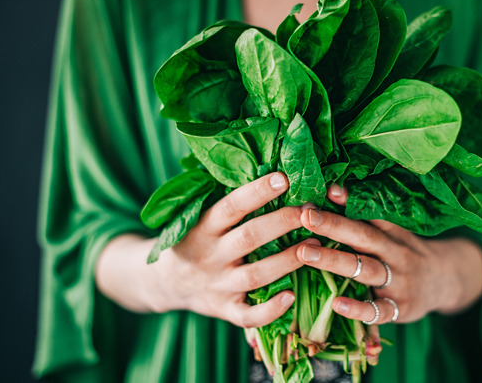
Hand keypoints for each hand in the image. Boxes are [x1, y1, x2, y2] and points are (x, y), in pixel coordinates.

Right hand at [97, 172, 316, 328]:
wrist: (164, 282)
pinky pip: (248, 316)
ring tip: (316, 246)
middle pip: (249, 237)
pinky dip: (270, 309)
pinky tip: (292, 296)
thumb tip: (271, 164)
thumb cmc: (195, 240)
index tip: (284, 177)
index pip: (231, 206)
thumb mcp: (201, 217)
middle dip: (282, 222)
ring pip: (256, 275)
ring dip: (288, 261)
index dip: (257, 191)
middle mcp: (210, 255)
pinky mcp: (224, 310)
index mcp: (203, 227)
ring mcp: (218, 285)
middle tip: (311, 210)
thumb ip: (231, 202)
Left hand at [295, 185, 481, 324]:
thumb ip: (364, 215)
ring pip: (366, 270)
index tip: (324, 190)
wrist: (446, 281)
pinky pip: (378, 310)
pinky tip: (336, 304)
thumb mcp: (392, 232)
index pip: (369, 214)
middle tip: (305, 216)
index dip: (348, 201)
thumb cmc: (405, 252)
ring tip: (305, 253)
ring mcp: (399, 282)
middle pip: (364, 237)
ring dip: (335, 261)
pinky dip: (358, 308)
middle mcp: (396, 253)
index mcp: (392, 232)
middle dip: (334, 226)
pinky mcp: (400, 309)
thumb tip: (331, 189)